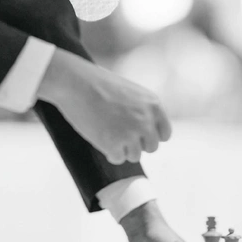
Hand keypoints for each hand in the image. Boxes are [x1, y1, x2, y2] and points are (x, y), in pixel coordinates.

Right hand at [38, 48, 171, 164]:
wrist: (76, 83)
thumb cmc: (98, 84)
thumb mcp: (130, 92)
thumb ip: (142, 111)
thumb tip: (144, 134)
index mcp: (154, 105)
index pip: (165, 133)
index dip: (151, 136)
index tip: (139, 135)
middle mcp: (147, 121)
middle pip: (151, 147)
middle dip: (137, 144)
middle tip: (119, 134)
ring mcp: (131, 134)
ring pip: (134, 156)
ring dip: (122, 149)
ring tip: (107, 131)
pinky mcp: (114, 145)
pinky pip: (117, 159)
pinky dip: (109, 152)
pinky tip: (100, 137)